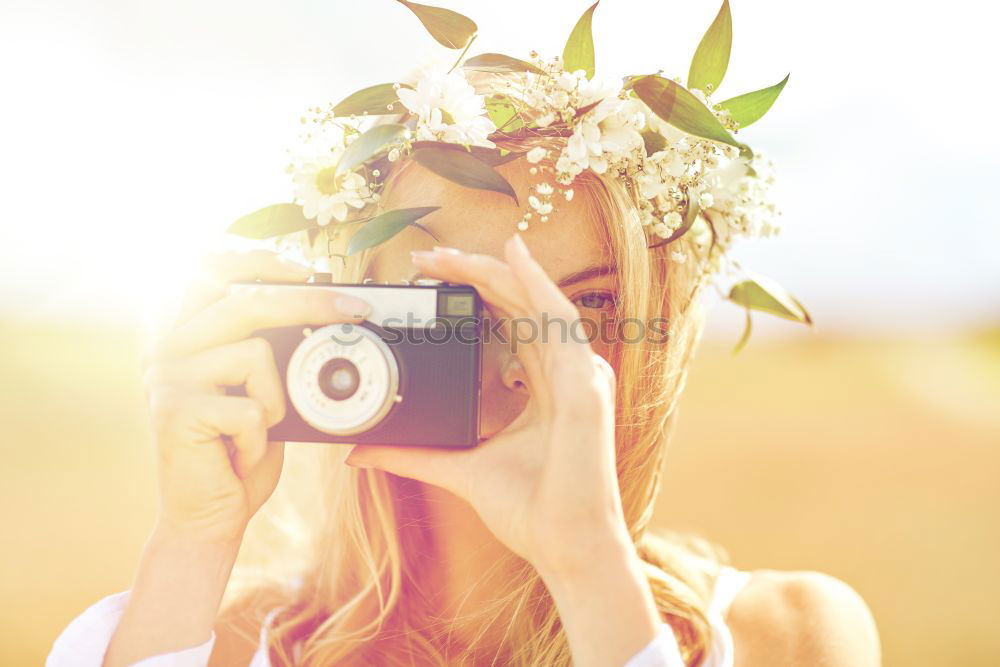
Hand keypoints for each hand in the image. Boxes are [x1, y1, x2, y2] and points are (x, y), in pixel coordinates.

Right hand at [141, 250, 369, 545]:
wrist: (209, 516)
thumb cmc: (239, 450)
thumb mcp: (258, 390)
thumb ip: (268, 350)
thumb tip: (325, 311)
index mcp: (183, 333)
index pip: (209, 270)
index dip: (258, 259)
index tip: (306, 267)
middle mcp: (167, 346)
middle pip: (245, 300)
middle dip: (310, 301)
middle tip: (356, 308)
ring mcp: (167, 376)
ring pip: (255, 354)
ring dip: (277, 400)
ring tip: (255, 429)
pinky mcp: (175, 412)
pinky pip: (252, 407)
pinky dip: (262, 438)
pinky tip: (239, 454)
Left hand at [345, 234, 632, 576]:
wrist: (563, 547)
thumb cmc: (531, 510)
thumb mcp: (459, 467)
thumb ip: (414, 453)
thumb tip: (361, 452)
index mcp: (544, 387)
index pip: (510, 323)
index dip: (475, 294)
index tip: (428, 279)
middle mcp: (565, 373)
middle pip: (520, 304)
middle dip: (474, 274)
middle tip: (426, 257)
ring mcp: (580, 376)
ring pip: (537, 302)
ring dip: (494, 271)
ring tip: (451, 254)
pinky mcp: (585, 386)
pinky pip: (560, 321)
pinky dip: (538, 284)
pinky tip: (514, 256)